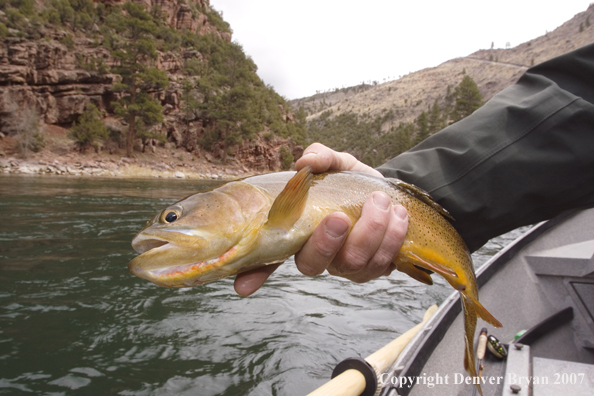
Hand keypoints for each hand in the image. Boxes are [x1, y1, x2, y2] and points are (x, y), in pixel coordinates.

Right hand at [234, 143, 407, 295]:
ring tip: (381, 201)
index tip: (243, 286)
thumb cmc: (352, 182)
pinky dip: (392, 236)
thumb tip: (306, 162)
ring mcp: (346, 266)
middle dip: (326, 242)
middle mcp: (318, 255)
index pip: (268, 257)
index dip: (254, 274)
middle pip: (313, 265)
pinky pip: (382, 263)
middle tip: (340, 216)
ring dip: (370, 231)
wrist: (390, 192)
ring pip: (353, 263)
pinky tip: (397, 214)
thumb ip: (321, 157)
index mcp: (298, 232)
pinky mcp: (374, 270)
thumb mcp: (336, 163)